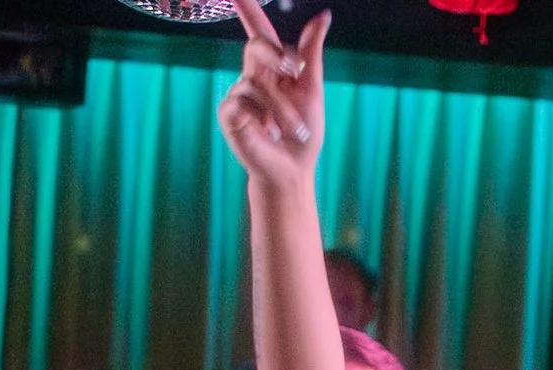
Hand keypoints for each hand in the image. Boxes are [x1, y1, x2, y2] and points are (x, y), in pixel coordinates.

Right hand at [218, 0, 329, 189]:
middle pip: (256, 45)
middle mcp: (252, 77)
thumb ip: (311, 53)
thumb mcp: (312, 89)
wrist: (293, 170)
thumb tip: (323, 15)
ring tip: (291, 130)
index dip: (247, 8)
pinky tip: (268, 133)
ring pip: (256, 81)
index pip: (259, 31)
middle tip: (294, 71)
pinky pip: (242, 100)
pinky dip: (262, 117)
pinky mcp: (228, 114)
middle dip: (276, 56)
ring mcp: (238, 94)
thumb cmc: (303, 135)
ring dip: (281, 107)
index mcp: (273, 69)